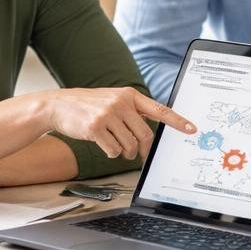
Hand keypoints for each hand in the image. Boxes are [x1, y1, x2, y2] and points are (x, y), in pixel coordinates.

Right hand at [39, 88, 195, 159]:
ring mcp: (108, 114)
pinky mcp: (95, 127)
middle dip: (143, 149)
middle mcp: (120, 102)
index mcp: (129, 95)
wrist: (59, 105)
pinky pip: (113, 150)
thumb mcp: (112, 99)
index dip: (177, 121)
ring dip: (124, 152)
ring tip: (115, 145)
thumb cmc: (88, 106)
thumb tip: (149, 132)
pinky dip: (110, 153)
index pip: (159, 109)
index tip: (191, 129)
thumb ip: (132, 110)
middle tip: (139, 154)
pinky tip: (102, 144)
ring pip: (129, 145)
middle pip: (145, 134)